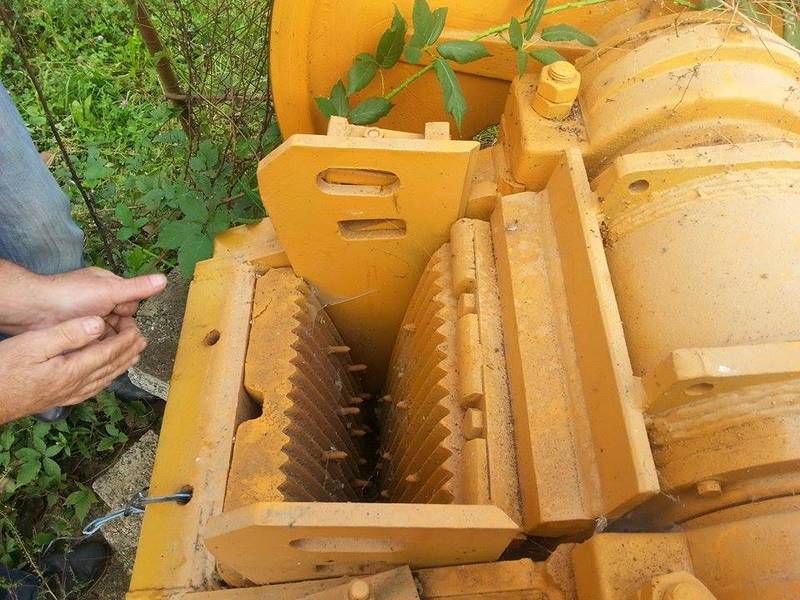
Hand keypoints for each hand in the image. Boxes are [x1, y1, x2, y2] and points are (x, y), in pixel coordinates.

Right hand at [0, 316, 146, 423]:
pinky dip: (106, 379)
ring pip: (105, 379)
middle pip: (112, 367)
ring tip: (133, 355)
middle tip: (142, 339)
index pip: (110, 353)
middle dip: (130, 352)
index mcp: (74, 370)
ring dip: (121, 365)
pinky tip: (106, 376)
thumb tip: (99, 324)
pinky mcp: (60, 398)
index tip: (137, 328)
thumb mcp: (34, 344)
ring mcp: (69, 395)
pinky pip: (93, 388)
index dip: (126, 339)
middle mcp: (76, 385)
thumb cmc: (5, 371)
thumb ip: (68, 334)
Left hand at [3, 266, 166, 334]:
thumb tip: (164, 280)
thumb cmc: (70, 295)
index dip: (128, 313)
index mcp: (107, 287)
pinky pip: (95, 343)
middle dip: (120, 330)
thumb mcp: (110, 290)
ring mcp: (87, 318)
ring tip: (105, 348)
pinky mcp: (78, 333)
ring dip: (109, 341)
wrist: (34, 311)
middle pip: (121, 321)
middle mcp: (98, 302)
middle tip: (113, 336)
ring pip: (109, 334)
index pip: (130, 304)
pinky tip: (97, 354)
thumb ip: (137, 288)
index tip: (120, 318)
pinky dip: (98, 348)